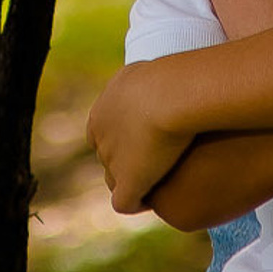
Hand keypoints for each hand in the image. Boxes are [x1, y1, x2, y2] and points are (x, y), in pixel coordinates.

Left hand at [87, 63, 190, 213]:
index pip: (102, 132)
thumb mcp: (151, 69)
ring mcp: (112, 161)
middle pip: (108, 156)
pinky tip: (157, 196)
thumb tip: (158, 79)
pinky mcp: (128, 182)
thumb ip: (148, 80)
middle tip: (156, 160)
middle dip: (127, 159)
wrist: (171, 93)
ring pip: (115, 179)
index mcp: (101, 112)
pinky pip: (125, 202)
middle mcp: (101, 137)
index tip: (146, 138)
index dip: (123, 137)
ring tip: (160, 180)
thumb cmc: (169, 77)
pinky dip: (138, 201)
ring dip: (134, 180)